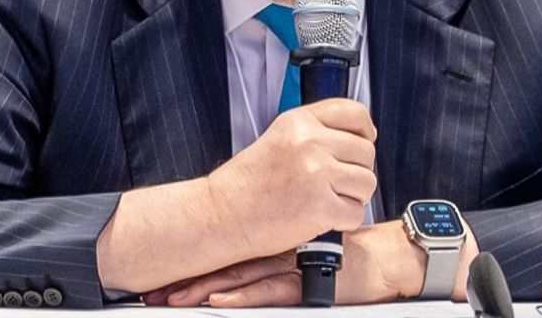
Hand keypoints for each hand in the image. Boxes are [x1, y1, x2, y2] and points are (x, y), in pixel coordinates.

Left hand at [142, 219, 478, 306]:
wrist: (386, 258)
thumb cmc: (350, 254)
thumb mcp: (306, 245)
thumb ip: (279, 246)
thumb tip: (246, 251)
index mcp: (273, 239)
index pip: (226, 248)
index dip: (194, 259)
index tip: (164, 270)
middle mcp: (276, 250)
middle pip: (223, 263)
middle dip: (187, 279)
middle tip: (154, 291)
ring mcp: (288, 267)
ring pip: (238, 278)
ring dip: (202, 291)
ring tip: (174, 299)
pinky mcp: (305, 284)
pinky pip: (269, 292)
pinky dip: (242, 298)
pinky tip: (219, 303)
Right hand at [205, 98, 378, 256]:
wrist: (221, 215)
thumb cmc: (245, 185)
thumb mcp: (278, 139)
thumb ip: (314, 132)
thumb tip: (355, 137)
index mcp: (299, 122)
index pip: (354, 113)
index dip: (365, 130)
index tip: (364, 140)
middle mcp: (310, 142)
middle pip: (366, 151)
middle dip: (356, 171)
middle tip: (335, 183)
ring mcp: (316, 173)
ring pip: (367, 182)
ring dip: (353, 197)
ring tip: (327, 200)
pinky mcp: (320, 206)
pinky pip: (355, 213)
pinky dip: (343, 221)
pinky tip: (321, 217)